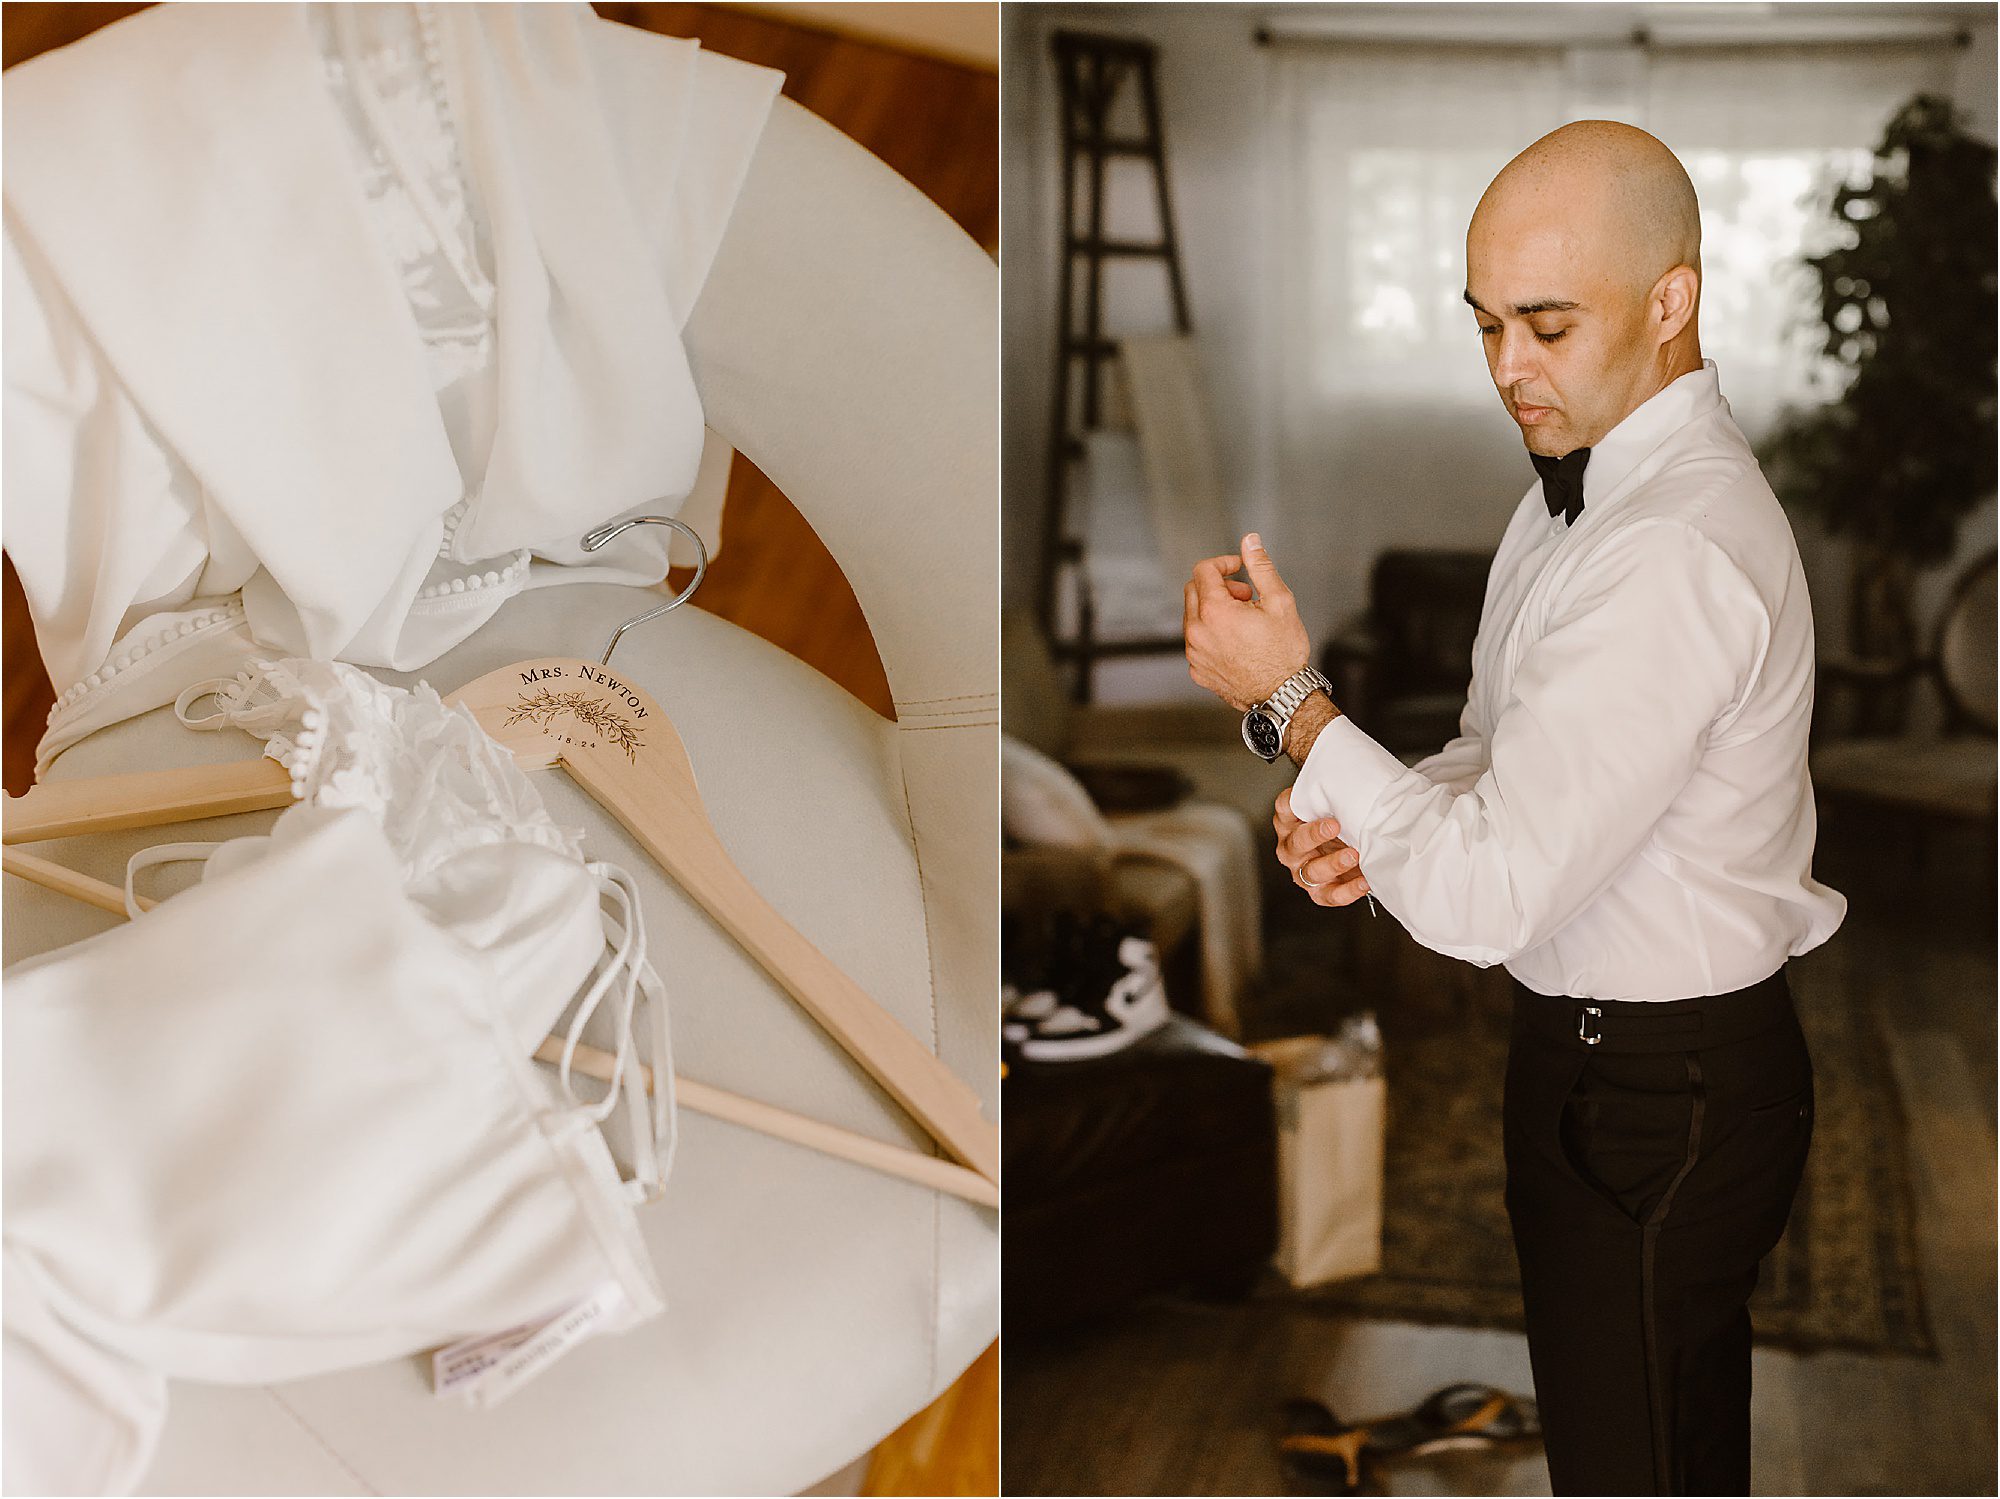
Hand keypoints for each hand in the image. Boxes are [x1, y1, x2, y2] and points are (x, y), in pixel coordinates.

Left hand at [1183, 532, 1311, 711]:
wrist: (1282, 695)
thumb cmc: (1284, 652)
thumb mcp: (1279, 601)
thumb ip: (1260, 567)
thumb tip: (1250, 542)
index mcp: (1214, 612)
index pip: (1203, 570)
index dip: (1223, 563)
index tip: (1239, 568)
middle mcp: (1197, 632)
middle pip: (1193, 590)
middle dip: (1218, 585)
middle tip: (1245, 596)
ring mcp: (1194, 653)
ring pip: (1193, 616)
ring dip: (1214, 609)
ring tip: (1244, 620)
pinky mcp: (1197, 670)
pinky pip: (1196, 641)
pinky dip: (1211, 633)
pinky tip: (1236, 641)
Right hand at [1274, 787, 1371, 908]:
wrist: (1350, 841)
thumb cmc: (1339, 817)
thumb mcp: (1334, 801)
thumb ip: (1335, 791)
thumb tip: (1352, 774)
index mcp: (1289, 819)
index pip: (1285, 807)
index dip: (1294, 804)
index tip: (1313, 797)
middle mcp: (1292, 846)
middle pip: (1295, 843)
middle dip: (1314, 835)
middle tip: (1335, 825)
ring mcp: (1304, 870)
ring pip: (1311, 872)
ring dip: (1332, 864)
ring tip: (1353, 855)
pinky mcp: (1320, 891)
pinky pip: (1329, 895)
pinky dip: (1347, 891)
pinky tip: (1363, 882)